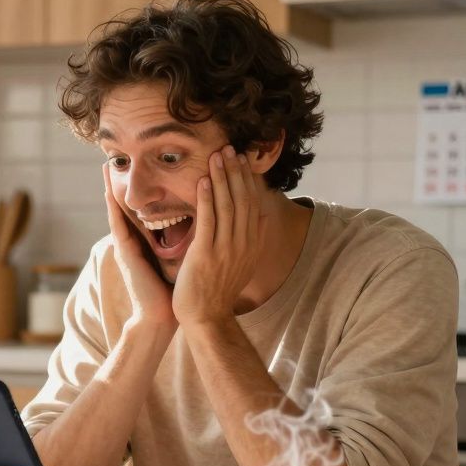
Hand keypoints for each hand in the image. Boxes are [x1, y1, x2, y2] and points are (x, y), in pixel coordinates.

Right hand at [103, 165, 177, 330]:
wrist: (164, 317)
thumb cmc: (177, 291)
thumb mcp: (183, 259)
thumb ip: (188, 242)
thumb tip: (209, 226)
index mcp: (151, 241)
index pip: (148, 208)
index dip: (147, 187)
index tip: (146, 165)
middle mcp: (137, 241)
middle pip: (130, 205)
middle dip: (124, 182)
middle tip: (115, 159)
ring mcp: (128, 247)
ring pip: (120, 211)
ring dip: (111, 189)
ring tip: (106, 168)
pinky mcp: (126, 254)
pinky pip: (118, 226)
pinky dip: (112, 209)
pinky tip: (108, 194)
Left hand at [173, 146, 265, 327]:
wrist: (207, 317)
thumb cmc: (218, 290)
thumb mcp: (243, 263)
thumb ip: (251, 239)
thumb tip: (260, 216)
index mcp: (251, 244)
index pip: (251, 204)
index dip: (247, 179)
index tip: (242, 160)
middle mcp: (242, 243)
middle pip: (241, 200)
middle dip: (236, 172)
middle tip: (230, 149)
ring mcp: (225, 249)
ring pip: (227, 206)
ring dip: (222, 178)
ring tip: (217, 156)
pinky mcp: (206, 254)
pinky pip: (208, 221)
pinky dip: (207, 199)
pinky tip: (205, 181)